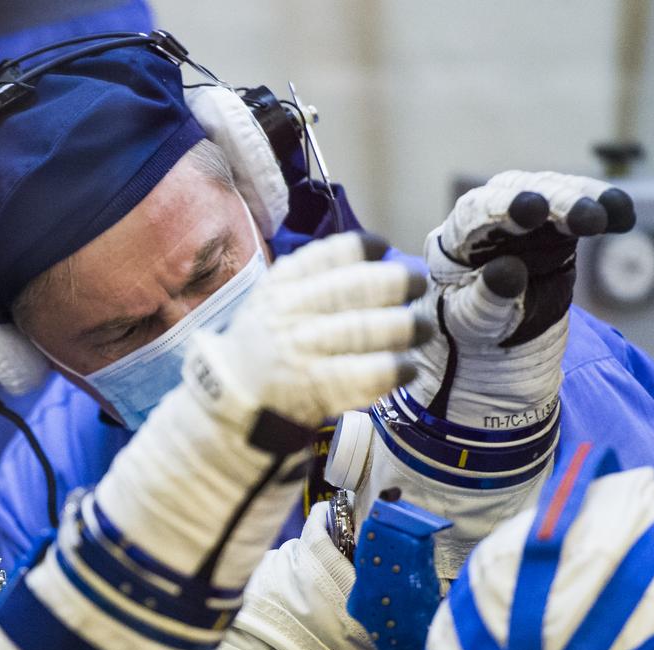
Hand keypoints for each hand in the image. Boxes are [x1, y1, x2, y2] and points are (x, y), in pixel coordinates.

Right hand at [181, 232, 427, 447]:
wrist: (231, 399)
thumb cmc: (263, 347)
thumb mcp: (272, 302)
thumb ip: (314, 282)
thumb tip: (380, 265)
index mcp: (279, 288)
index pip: (326, 255)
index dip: (361, 247)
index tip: (381, 248)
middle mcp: (290, 314)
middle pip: (354, 288)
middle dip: (396, 282)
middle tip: (418, 284)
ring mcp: (302, 352)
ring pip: (364, 329)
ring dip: (404, 327)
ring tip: (422, 329)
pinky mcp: (315, 389)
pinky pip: (364, 374)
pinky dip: (392, 369)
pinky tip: (407, 368)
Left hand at [409, 171, 634, 426]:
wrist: (490, 348)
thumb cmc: (470, 333)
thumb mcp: (472, 323)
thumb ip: (486, 298)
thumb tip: (509, 269)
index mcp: (454, 240)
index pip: (478, 213)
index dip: (505, 208)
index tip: (533, 209)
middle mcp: (487, 219)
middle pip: (520, 192)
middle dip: (555, 201)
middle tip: (588, 216)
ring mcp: (522, 220)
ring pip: (553, 193)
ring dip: (584, 200)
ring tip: (609, 214)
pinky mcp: (553, 229)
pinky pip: (578, 211)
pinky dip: (602, 208)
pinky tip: (623, 216)